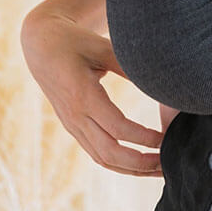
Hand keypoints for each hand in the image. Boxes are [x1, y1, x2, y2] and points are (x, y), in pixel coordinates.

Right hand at [20, 6, 163, 175]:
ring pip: (102, 158)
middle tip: (168, 162)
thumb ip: (128, 66)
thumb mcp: (102, 48)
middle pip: (109, 152)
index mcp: (83, 97)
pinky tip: (137, 163)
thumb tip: (159, 80)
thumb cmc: (76, 42)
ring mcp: (72, 125)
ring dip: (131, 168)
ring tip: (158, 169)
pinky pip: (96, 153)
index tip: (166, 139)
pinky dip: (118, 162)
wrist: (43, 47)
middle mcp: (76, 117)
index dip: (143, 138)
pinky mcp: (73, 128)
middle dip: (140, 162)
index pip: (117, 127)